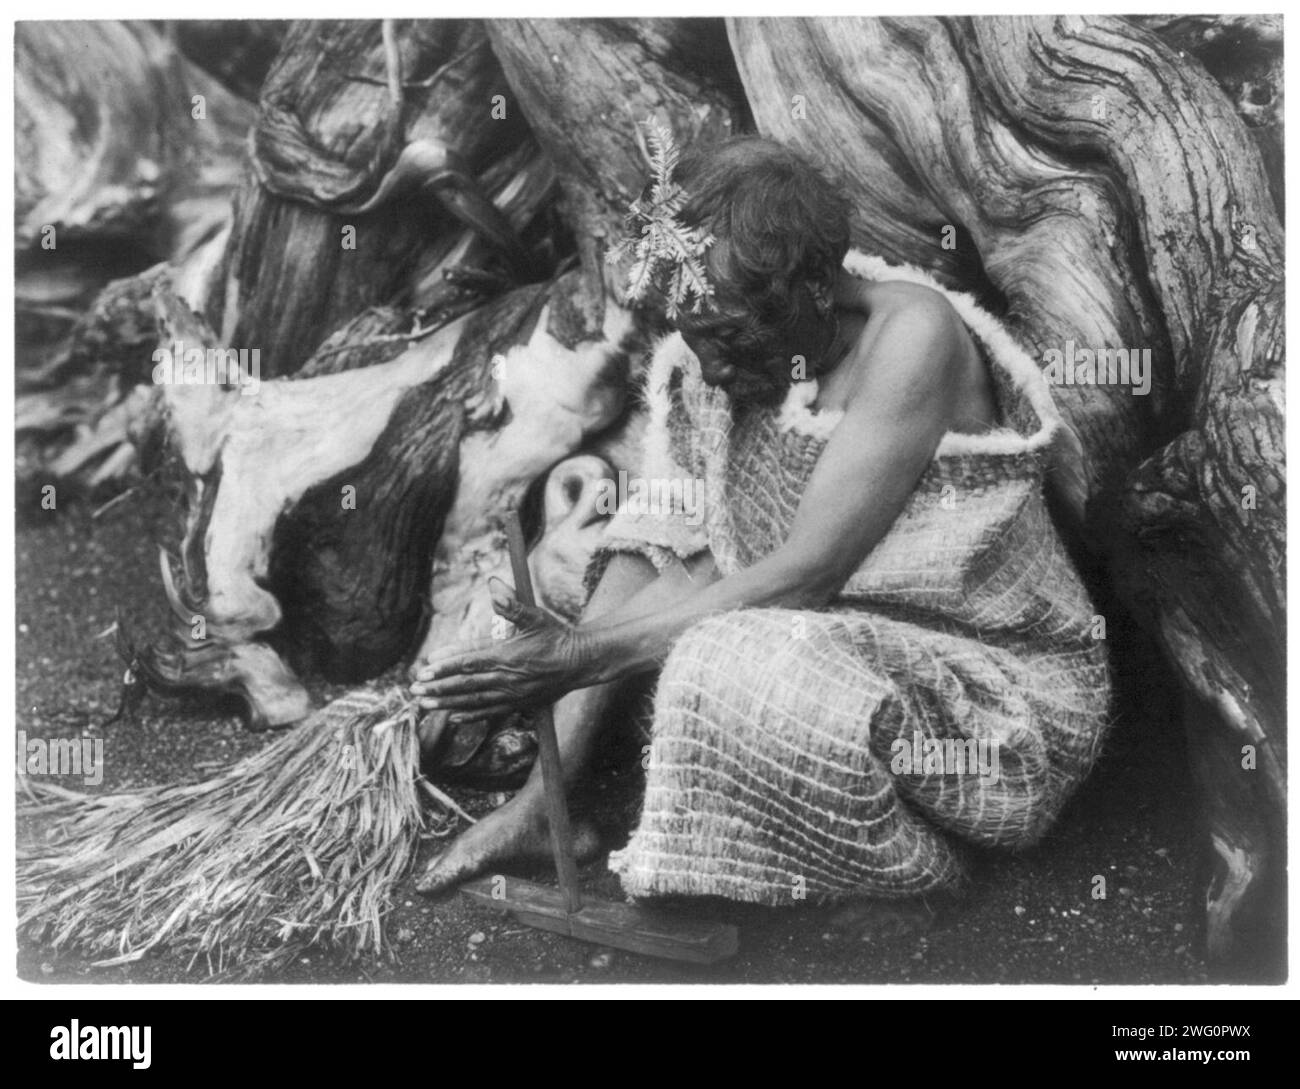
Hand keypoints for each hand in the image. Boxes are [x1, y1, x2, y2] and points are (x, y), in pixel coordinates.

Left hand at [410, 577, 591, 719]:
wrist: (582, 662)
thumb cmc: (557, 636)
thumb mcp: (536, 616)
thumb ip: (512, 604)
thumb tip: (494, 584)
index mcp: (509, 656)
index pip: (470, 662)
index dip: (446, 666)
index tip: (425, 668)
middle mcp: (508, 679)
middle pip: (467, 685)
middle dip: (439, 687)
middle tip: (415, 690)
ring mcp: (513, 694)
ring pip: (474, 701)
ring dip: (448, 703)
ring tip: (425, 704)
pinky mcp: (519, 704)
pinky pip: (490, 712)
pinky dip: (470, 715)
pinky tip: (453, 717)